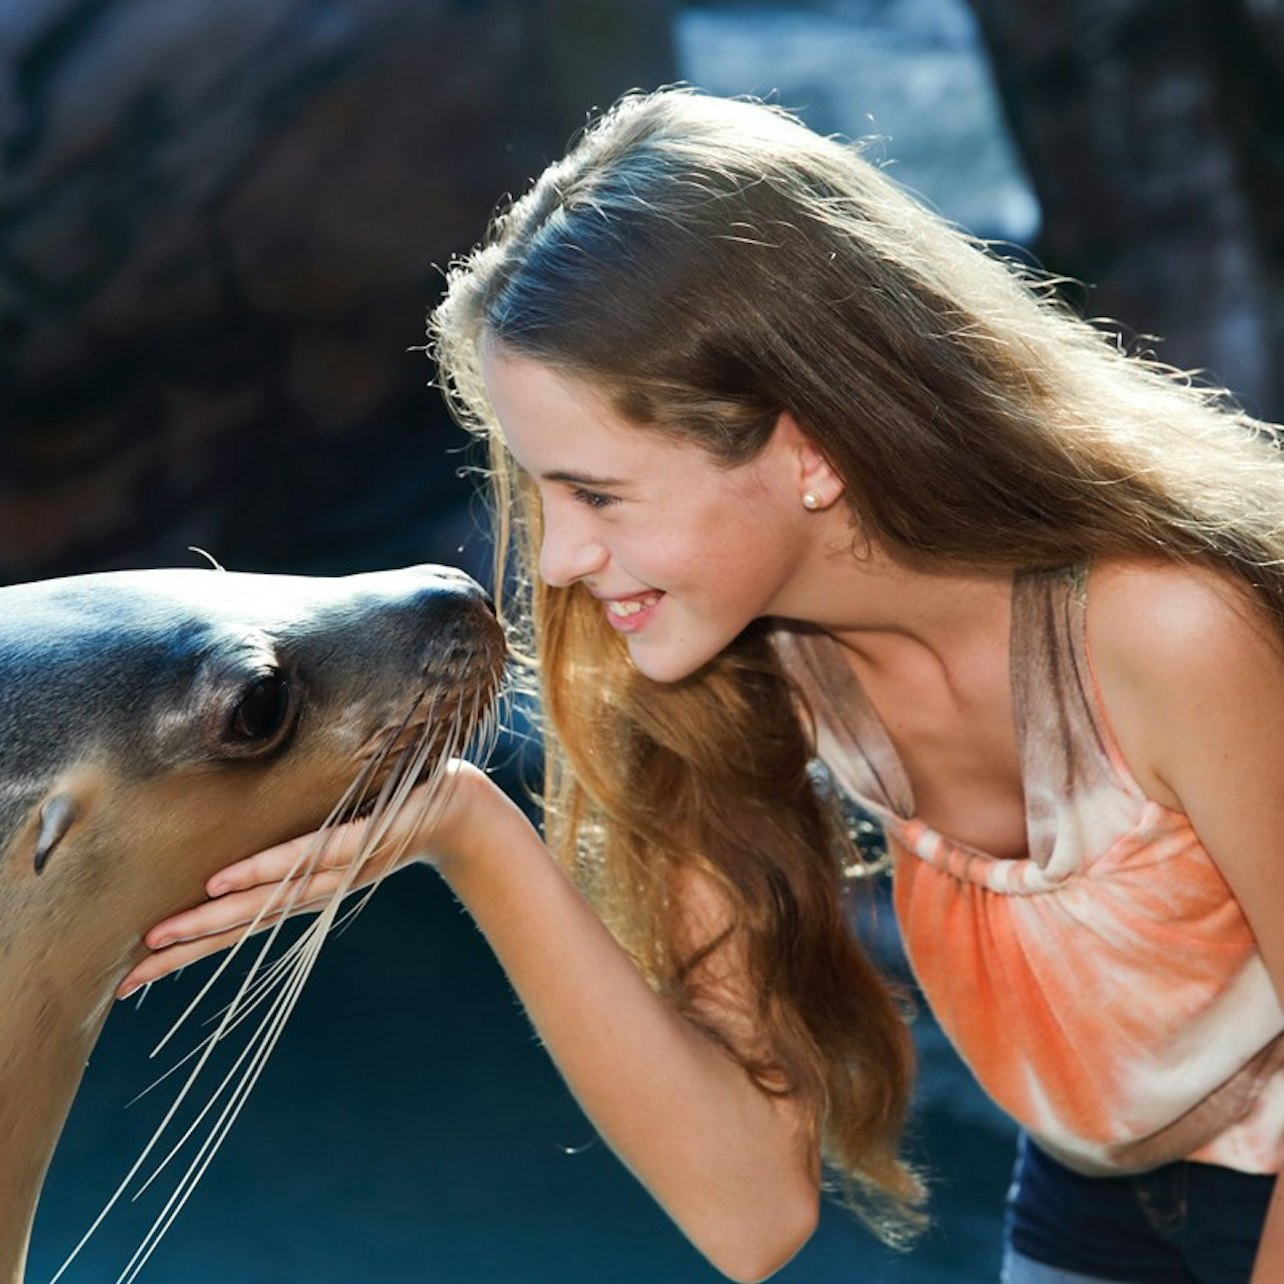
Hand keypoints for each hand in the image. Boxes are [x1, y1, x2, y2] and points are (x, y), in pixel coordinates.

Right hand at [117, 760, 503, 997]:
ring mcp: (338, 865)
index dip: (186, 952)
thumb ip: (294, 838)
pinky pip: (309, 853)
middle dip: (184, 950)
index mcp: (305, 887)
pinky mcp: (365, 838)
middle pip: (241, 925)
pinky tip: (223, 880)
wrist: (462, 809)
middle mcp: (316, 886)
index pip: (237, 925)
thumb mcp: (334, 828)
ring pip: (266, 898)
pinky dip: (266, 868)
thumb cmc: (390, 813)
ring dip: (214, 918)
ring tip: (162, 936)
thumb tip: (243, 842)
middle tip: (127, 977)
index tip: (130, 979)